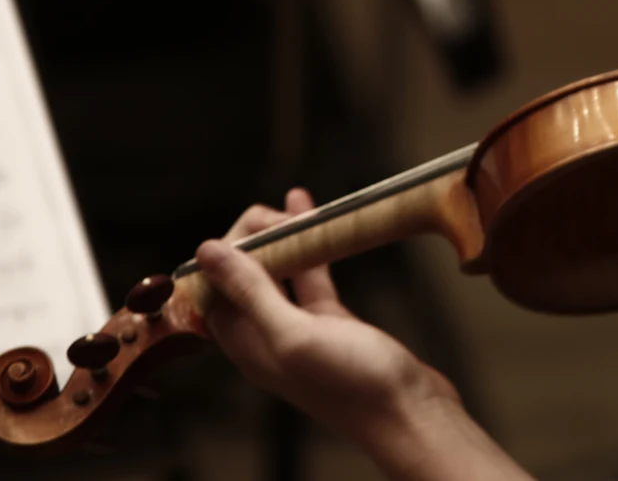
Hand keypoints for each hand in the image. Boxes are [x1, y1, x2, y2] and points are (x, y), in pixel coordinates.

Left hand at [198, 189, 515, 479]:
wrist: (410, 414)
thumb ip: (251, 293)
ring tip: (295, 204)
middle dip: (256, 239)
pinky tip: (321, 224)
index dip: (227, 252)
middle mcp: (268, 337)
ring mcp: (302, 330)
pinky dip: (315, 251)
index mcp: (248, 346)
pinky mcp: (334, 324)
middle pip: (247, 277)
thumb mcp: (295, 335)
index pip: (217, 288)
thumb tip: (207, 252)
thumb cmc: (354, 386)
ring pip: (282, 273)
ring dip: (285, 237)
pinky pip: (314, 279)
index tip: (253, 225)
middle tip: (281, 215)